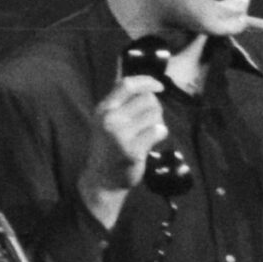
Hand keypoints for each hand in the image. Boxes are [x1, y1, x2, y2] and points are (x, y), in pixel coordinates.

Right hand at [80, 73, 169, 208]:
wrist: (102, 180)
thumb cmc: (109, 148)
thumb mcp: (107, 121)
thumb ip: (121, 103)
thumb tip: (145, 84)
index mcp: (104, 109)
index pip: (127, 85)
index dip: (147, 81)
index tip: (159, 86)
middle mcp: (110, 119)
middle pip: (147, 99)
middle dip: (155, 107)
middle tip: (151, 120)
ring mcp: (121, 135)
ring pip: (155, 114)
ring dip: (158, 122)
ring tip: (150, 132)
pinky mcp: (133, 150)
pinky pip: (158, 131)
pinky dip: (161, 134)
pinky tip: (153, 141)